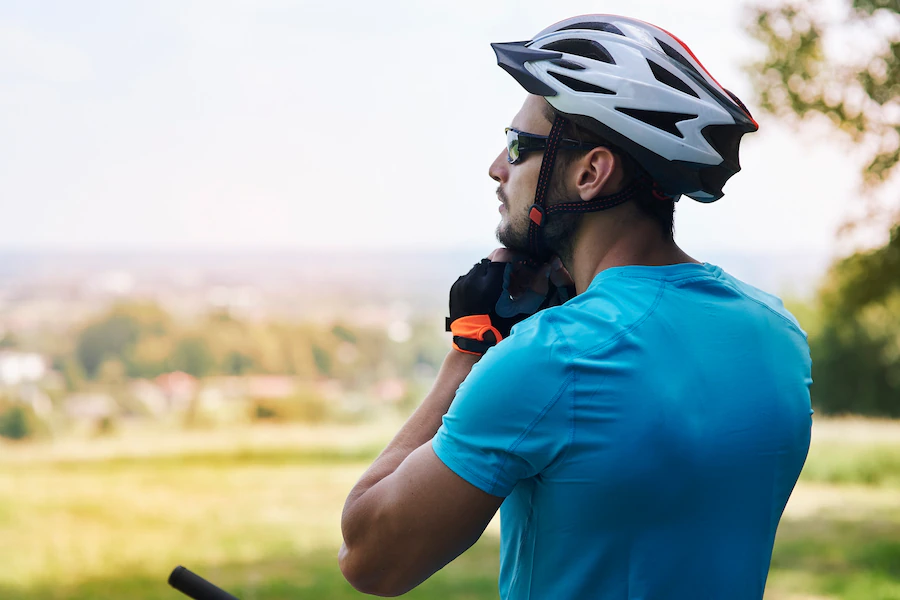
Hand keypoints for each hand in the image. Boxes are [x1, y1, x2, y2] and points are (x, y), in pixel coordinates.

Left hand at [446, 250, 574, 355]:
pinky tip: (490, 293)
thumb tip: (546, 269)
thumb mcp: (522, 311)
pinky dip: (482, 280)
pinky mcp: (455, 288)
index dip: (517, 256)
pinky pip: (471, 276)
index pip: (503, 256)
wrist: (471, 345)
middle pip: (492, 259)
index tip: (525, 262)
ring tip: (504, 287)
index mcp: (488, 286)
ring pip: (481, 266)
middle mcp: (471, 281)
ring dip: (494, 272)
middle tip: (517, 275)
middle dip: (506, 264)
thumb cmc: (499, 331)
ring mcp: (461, 284)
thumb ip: (536, 289)